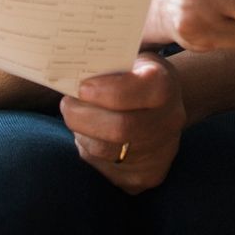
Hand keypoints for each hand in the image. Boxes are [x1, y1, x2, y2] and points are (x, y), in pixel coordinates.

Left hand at [61, 54, 186, 194]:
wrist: (163, 108)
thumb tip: (70, 71)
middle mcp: (168, 122)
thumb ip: (106, 62)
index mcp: (165, 86)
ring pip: (105, 152)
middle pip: (119, 128)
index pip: (137, 90)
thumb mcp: (129, 58)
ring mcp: (160, 153)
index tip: (82, 87)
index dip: (105, 91)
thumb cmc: (136, 76)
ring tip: (79, 119)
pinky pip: (106, 169)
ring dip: (83, 134)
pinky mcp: (146, 177)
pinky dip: (91, 151)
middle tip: (67, 105)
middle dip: (82, 117)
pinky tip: (94, 137)